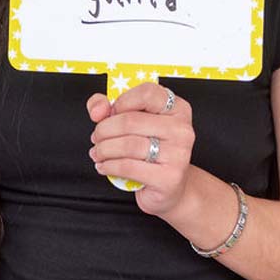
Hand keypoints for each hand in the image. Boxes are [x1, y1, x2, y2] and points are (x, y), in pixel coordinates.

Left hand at [86, 82, 194, 216]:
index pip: (147, 93)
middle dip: (104, 130)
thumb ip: (108, 107)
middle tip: (97, 137)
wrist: (170, 186)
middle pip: (131, 121)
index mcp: (177, 109)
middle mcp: (182, 129)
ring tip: (98, 152)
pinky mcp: (169, 177)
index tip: (110, 113)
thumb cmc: (151, 151)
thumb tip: (97, 110)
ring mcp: (178, 154)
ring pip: (128, 145)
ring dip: (104, 149)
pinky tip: (104, 166)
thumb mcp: (133, 122)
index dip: (121, 102)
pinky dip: (109, 166)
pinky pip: (128, 167)